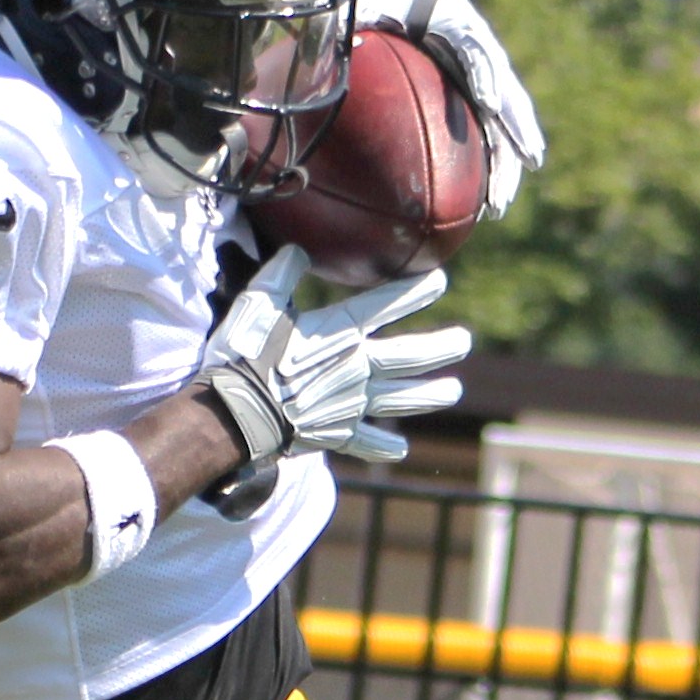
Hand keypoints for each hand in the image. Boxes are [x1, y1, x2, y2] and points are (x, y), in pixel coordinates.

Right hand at [197, 245, 470, 467]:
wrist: (234, 415)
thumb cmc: (242, 354)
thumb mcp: (257, 304)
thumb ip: (281, 275)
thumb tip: (297, 251)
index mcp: (338, 334)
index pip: (384, 306)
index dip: (414, 292)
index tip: (440, 281)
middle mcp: (354, 369)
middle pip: (408, 357)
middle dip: (440, 347)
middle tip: (464, 340)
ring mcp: (350, 404)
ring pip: (401, 399)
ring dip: (430, 394)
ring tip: (454, 390)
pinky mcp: (336, 434)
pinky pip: (366, 441)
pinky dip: (384, 446)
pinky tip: (401, 448)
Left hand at [357, 0, 546, 218]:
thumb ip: (365, 15)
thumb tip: (338, 43)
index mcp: (460, 25)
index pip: (477, 51)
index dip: (484, 75)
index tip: (486, 101)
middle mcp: (483, 57)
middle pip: (506, 98)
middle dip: (514, 131)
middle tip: (524, 162)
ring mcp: (488, 83)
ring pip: (504, 128)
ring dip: (507, 166)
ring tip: (498, 205)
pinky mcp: (483, 103)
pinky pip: (492, 139)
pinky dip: (494, 169)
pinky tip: (485, 206)